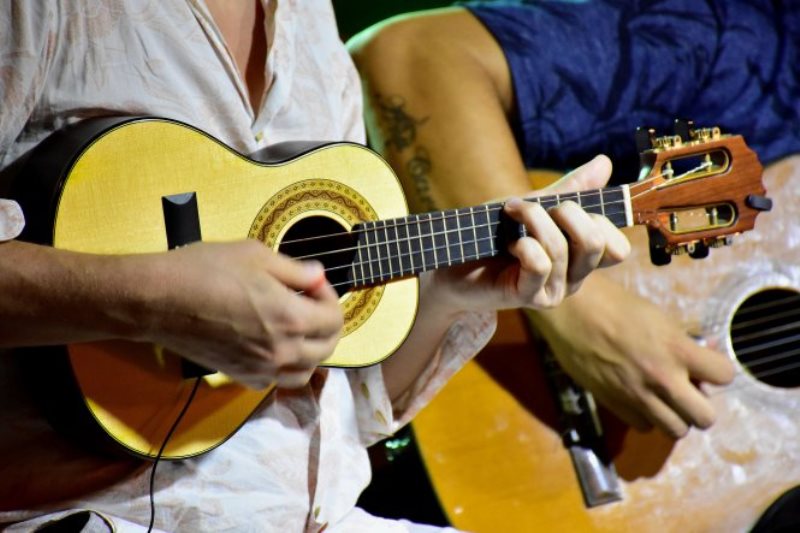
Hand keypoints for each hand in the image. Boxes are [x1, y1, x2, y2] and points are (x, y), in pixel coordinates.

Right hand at [142, 240, 342, 389]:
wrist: (159, 300)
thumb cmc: (204, 270)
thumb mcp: (256, 255)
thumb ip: (296, 270)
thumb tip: (319, 276)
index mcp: (290, 318)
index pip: (335, 319)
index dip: (331, 296)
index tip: (314, 284)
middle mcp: (281, 350)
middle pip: (327, 348)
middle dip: (327, 324)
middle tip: (312, 304)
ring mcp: (260, 368)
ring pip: (304, 372)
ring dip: (311, 351)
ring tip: (299, 329)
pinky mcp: (238, 376)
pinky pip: (273, 382)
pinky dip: (282, 368)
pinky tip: (273, 348)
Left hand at [432, 155, 629, 311]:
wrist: (450, 264)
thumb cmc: (492, 235)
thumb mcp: (533, 206)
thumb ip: (569, 190)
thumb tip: (606, 162)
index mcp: (580, 259)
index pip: (617, 248)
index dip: (600, 219)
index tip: (565, 203)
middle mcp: (573, 278)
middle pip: (598, 243)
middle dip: (568, 212)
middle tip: (537, 207)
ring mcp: (553, 291)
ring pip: (563, 247)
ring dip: (533, 219)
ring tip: (510, 216)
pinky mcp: (528, 297)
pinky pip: (540, 263)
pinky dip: (523, 244)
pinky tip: (509, 245)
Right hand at [528, 273, 734, 438]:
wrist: (571, 311)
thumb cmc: (614, 304)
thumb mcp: (657, 317)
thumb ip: (681, 341)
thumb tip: (704, 353)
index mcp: (676, 349)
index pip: (724, 375)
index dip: (719, 372)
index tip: (708, 368)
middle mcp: (662, 378)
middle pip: (704, 418)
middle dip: (700, 405)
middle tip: (688, 391)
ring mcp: (637, 395)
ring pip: (676, 430)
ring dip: (675, 416)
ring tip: (665, 400)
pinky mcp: (614, 403)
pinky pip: (643, 425)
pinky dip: (646, 417)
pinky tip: (639, 399)